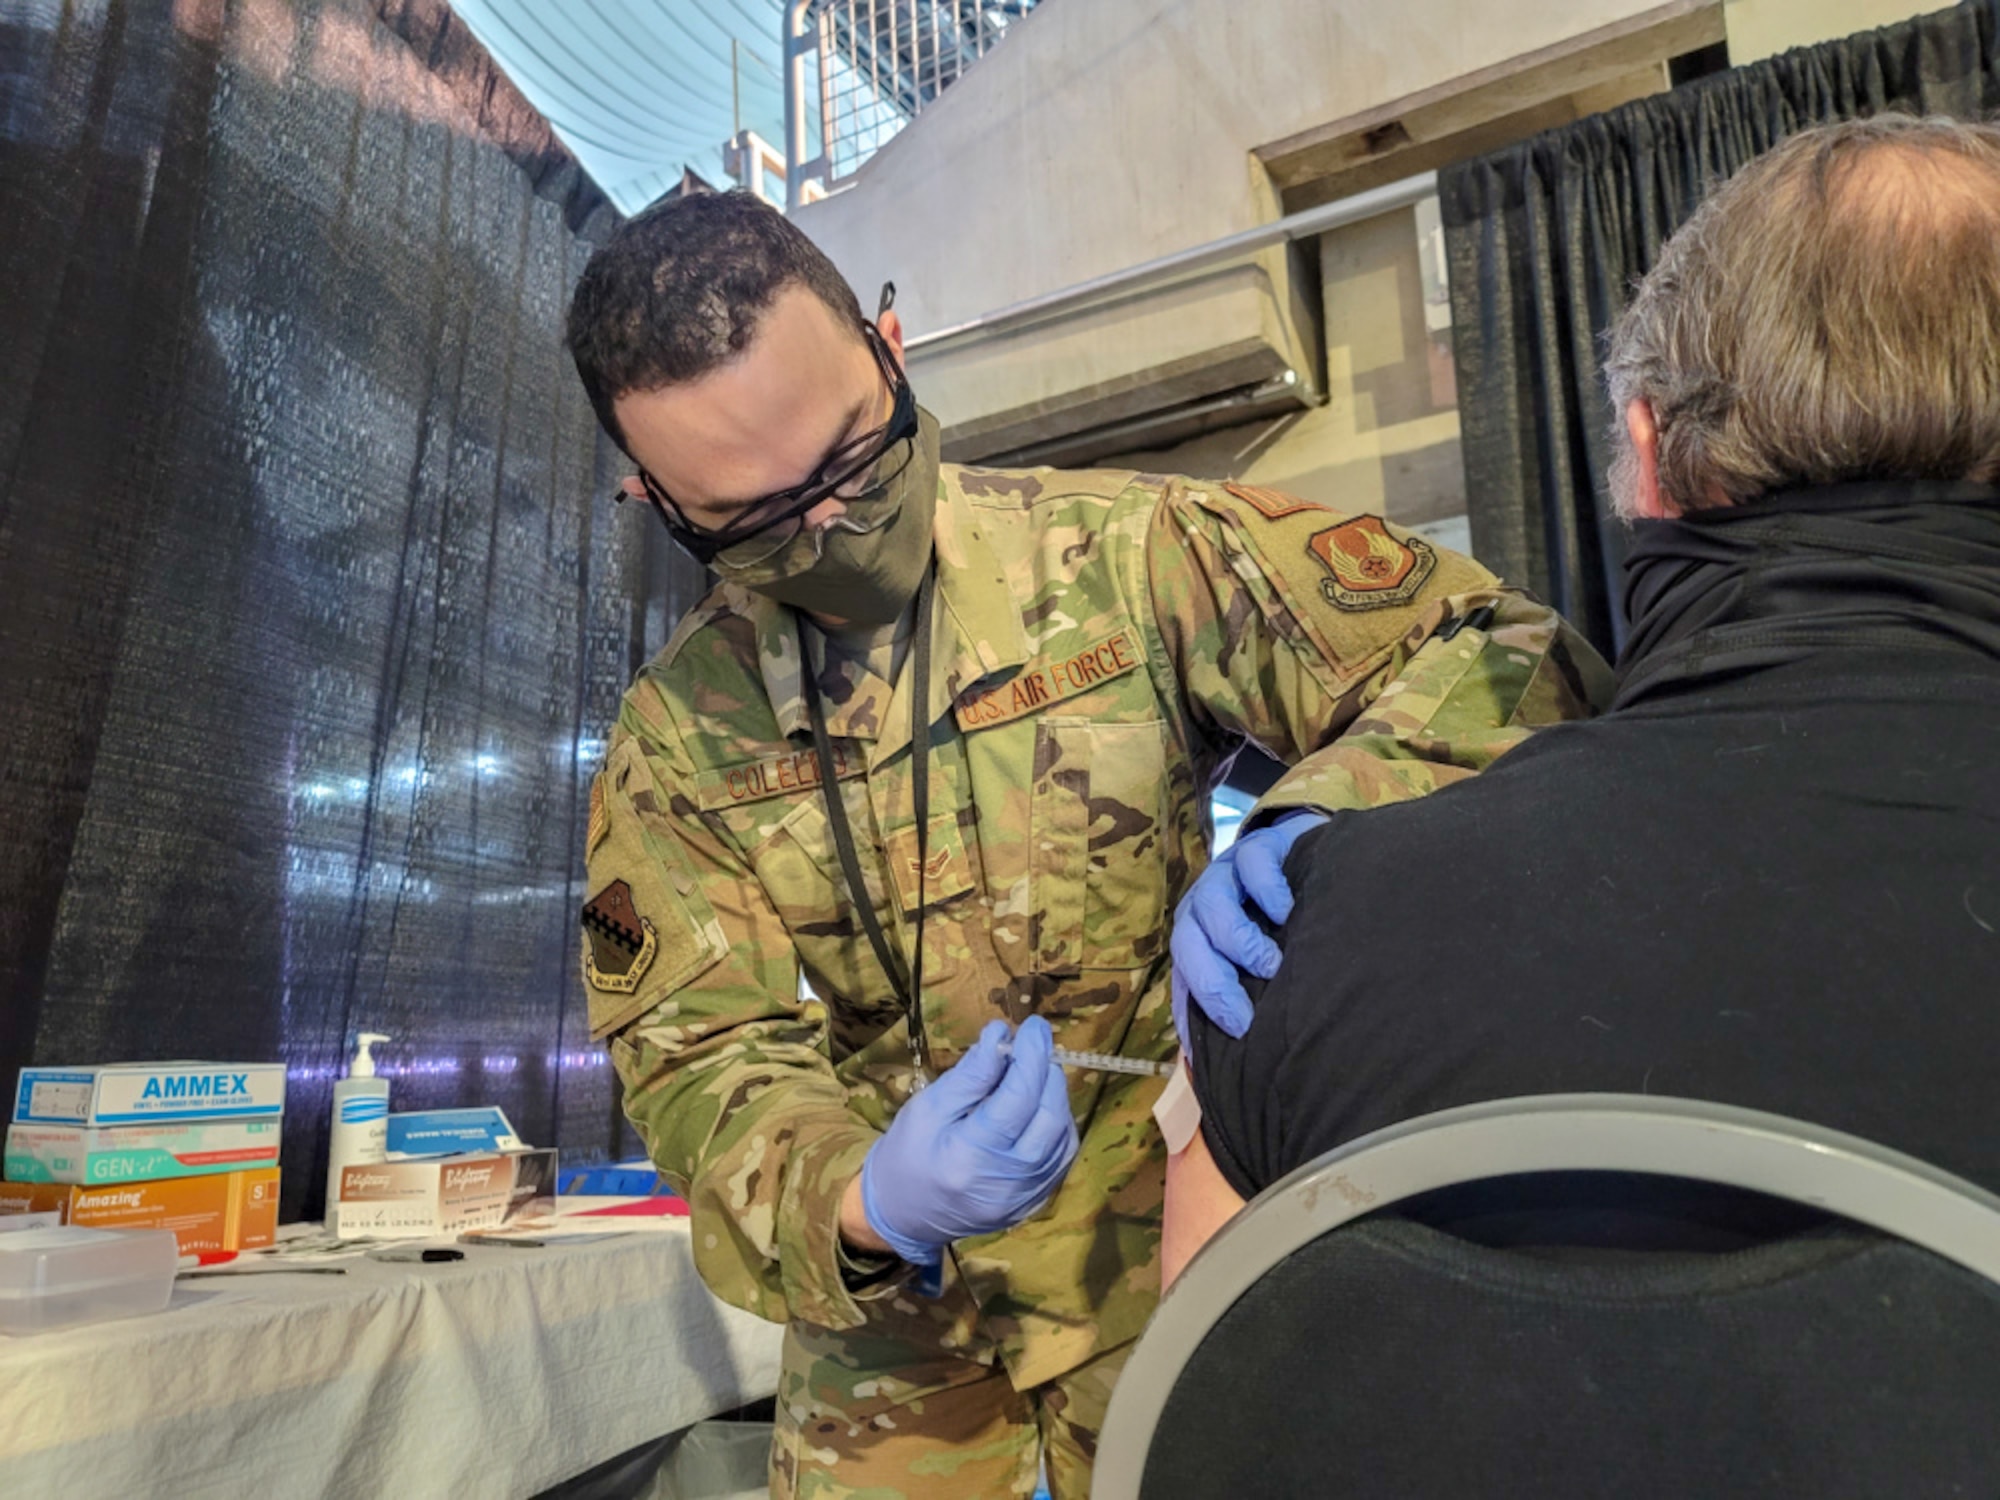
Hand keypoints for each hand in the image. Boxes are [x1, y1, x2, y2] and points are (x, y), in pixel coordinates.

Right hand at [858, 1017, 1078, 1265]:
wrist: (903, 1214)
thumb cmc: (908, 1154)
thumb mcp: (927, 1107)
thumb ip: (969, 1075)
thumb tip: (1000, 1035)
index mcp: (969, 1156)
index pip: (1017, 1098)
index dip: (1030, 1056)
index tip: (1032, 1026)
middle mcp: (1005, 1182)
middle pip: (1048, 1117)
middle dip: (1048, 1071)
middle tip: (1036, 1043)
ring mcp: (1024, 1197)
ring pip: (1062, 1136)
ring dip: (1056, 1096)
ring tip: (1036, 1070)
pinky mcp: (1034, 1203)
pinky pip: (1060, 1157)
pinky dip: (1057, 1123)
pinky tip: (1040, 1104)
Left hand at [1171, 810, 1328, 1039]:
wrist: (1306, 853)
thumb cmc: (1283, 924)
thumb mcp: (1263, 965)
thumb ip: (1249, 999)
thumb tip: (1225, 1062)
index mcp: (1199, 940)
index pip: (1185, 978)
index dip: (1199, 1012)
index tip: (1229, 1041)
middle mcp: (1204, 908)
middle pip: (1187, 943)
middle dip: (1212, 984)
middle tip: (1244, 1018)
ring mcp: (1227, 874)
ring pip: (1212, 904)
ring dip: (1238, 941)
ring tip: (1270, 966)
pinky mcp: (1257, 847)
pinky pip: (1251, 864)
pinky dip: (1265, 890)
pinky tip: (1285, 912)